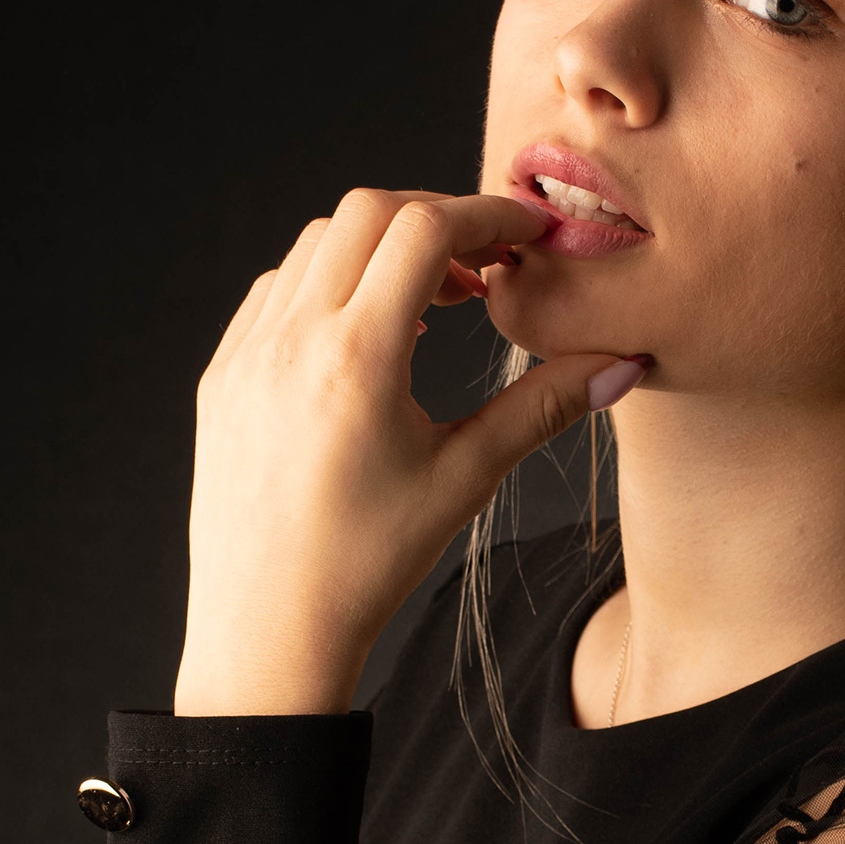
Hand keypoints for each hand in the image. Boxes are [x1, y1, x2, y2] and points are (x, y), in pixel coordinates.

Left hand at [174, 188, 644, 714]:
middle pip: (366, 212)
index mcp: (355, 360)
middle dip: (435, 217)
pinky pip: (274, 291)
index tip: (527, 233)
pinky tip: (367, 332)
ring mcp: (245, 354)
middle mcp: (290, 341)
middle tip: (486, 264)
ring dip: (378, 247)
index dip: (486, 213)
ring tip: (433, 302)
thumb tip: (623, 363)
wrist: (266, 631)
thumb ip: (544, 406)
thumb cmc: (367, 565)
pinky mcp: (221, 376)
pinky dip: (327, 282)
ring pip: (314, 244)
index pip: (423, 228)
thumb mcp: (465, 479)